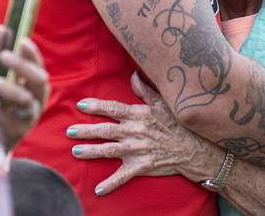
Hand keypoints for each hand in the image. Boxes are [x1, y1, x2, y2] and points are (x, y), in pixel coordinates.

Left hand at [0, 25, 49, 151]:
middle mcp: (36, 101)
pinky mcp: (12, 132)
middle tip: (4, 55)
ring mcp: (27, 118)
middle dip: (23, 66)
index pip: (39, 67)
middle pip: (39, 81)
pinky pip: (1, 115)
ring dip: (7, 86)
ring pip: (24, 99)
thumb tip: (0, 28)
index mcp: (35, 88)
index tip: (21, 40)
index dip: (33, 54)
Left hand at [68, 72, 223, 195]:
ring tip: (76, 151)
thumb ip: (146, 90)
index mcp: (139, 115)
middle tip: (69, 131)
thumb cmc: (178, 124)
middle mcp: (135, 132)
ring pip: (108, 150)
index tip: (81, 104)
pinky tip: (98, 189)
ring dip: (91, 152)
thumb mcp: (164, 103)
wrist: (194, 148)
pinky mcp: (141, 166)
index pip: (113, 108)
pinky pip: (123, 176)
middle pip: (105, 130)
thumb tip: (133, 74)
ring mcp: (137, 150)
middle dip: (86, 131)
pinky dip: (110, 184)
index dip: (97, 106)